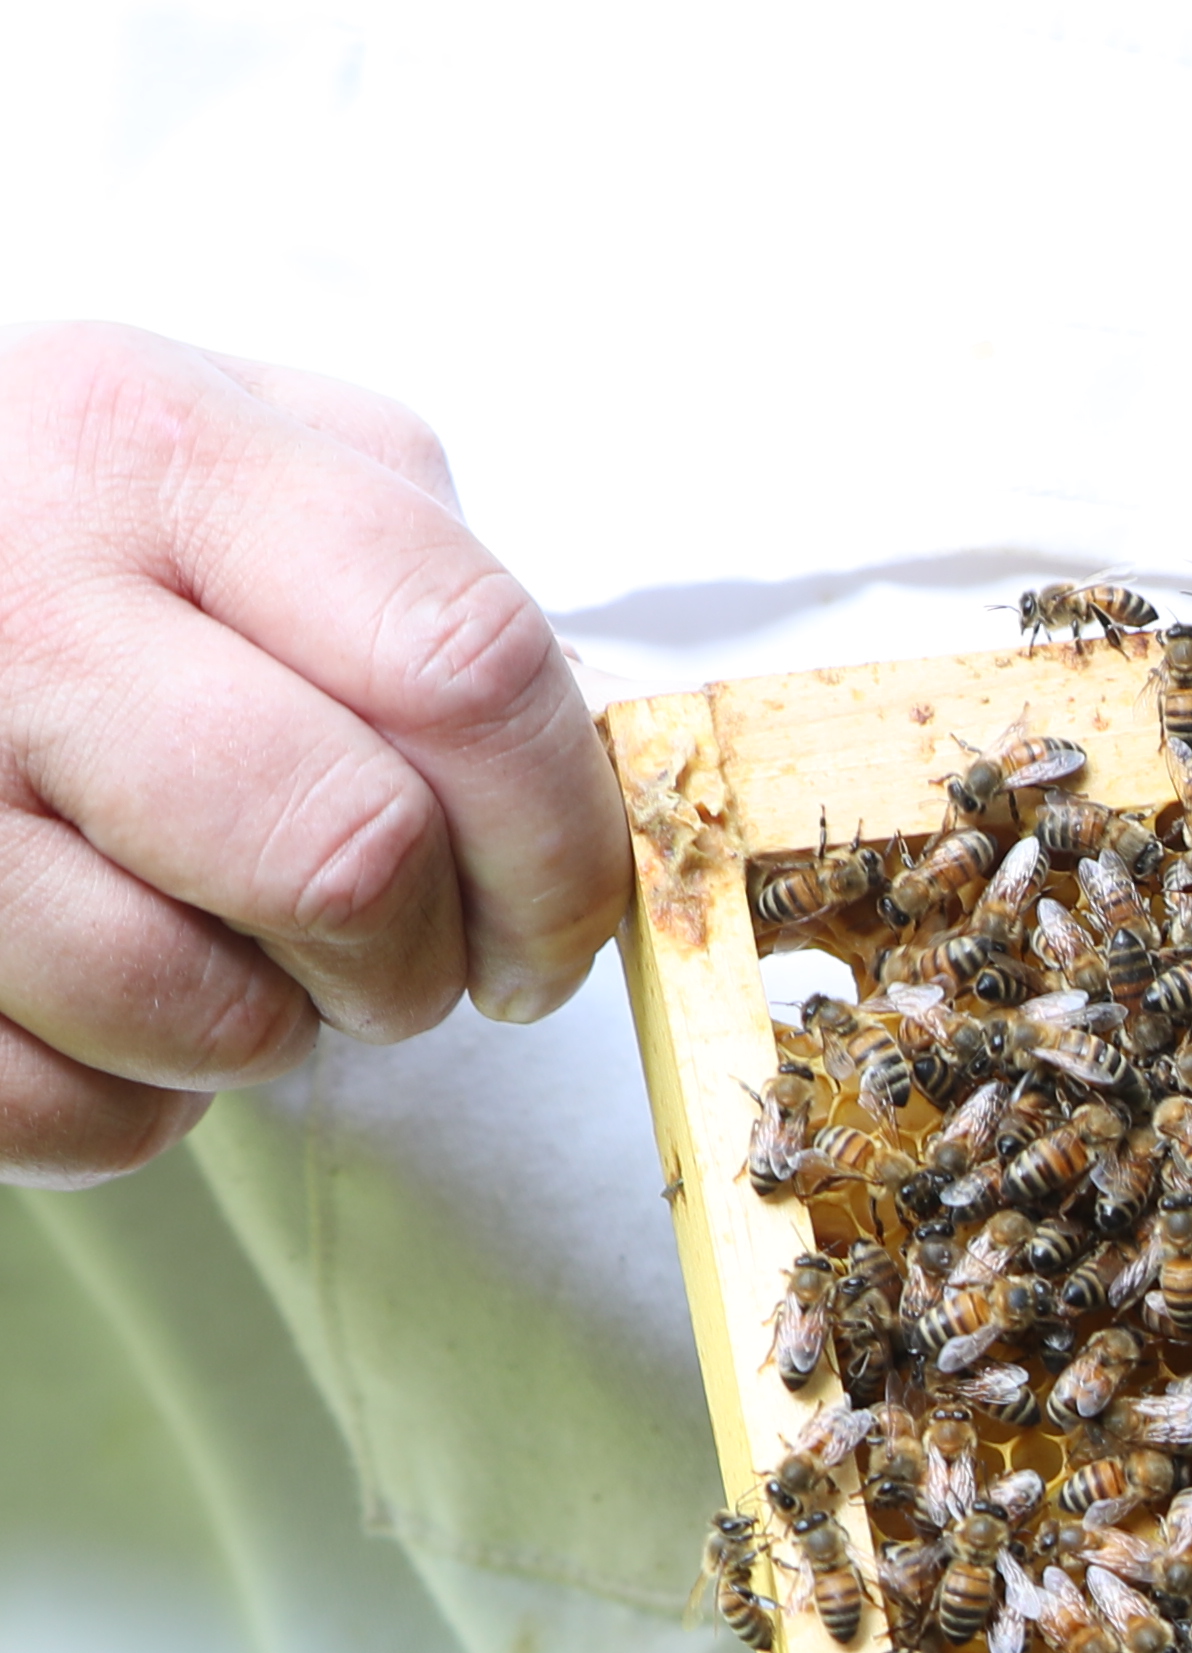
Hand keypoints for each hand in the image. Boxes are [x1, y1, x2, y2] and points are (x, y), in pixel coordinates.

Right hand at [0, 323, 627, 1188]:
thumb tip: (577, 768)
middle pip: (353, 857)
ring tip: (210, 946)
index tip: (553, 928)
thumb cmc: (72, 539)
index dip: (562, 844)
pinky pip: (72, 1111)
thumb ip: (416, 580)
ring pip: (205, 1011)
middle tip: (388, 958)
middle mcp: (17, 588)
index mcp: (156, 444)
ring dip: (261, 1034)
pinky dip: (127, 1103)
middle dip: (419, 961)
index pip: (468, 666)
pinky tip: (97, 1001)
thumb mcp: (237, 468)